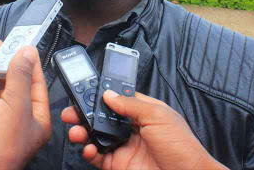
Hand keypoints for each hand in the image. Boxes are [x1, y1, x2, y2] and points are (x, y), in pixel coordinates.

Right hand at [0, 38, 50, 169]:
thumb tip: (27, 52)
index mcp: (34, 117)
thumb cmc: (1, 149)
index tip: (23, 43)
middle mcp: (14, 117)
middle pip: (9, 81)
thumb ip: (20, 76)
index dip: (28, 62)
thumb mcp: (17, 106)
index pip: (34, 83)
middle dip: (2, 60)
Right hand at [62, 90, 226, 169]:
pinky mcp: (119, 165)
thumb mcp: (158, 117)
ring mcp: (124, 147)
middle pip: (102, 117)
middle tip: (71, 112)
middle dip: (84, 113)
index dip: (100, 95)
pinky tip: (88, 148)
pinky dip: (88, 152)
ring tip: (76, 131)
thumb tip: (109, 94)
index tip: (84, 91)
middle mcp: (131, 128)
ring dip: (83, 132)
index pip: (117, 98)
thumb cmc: (182, 146)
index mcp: (142, 111)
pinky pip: (98, 157)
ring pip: (96, 136)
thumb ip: (132, 105)